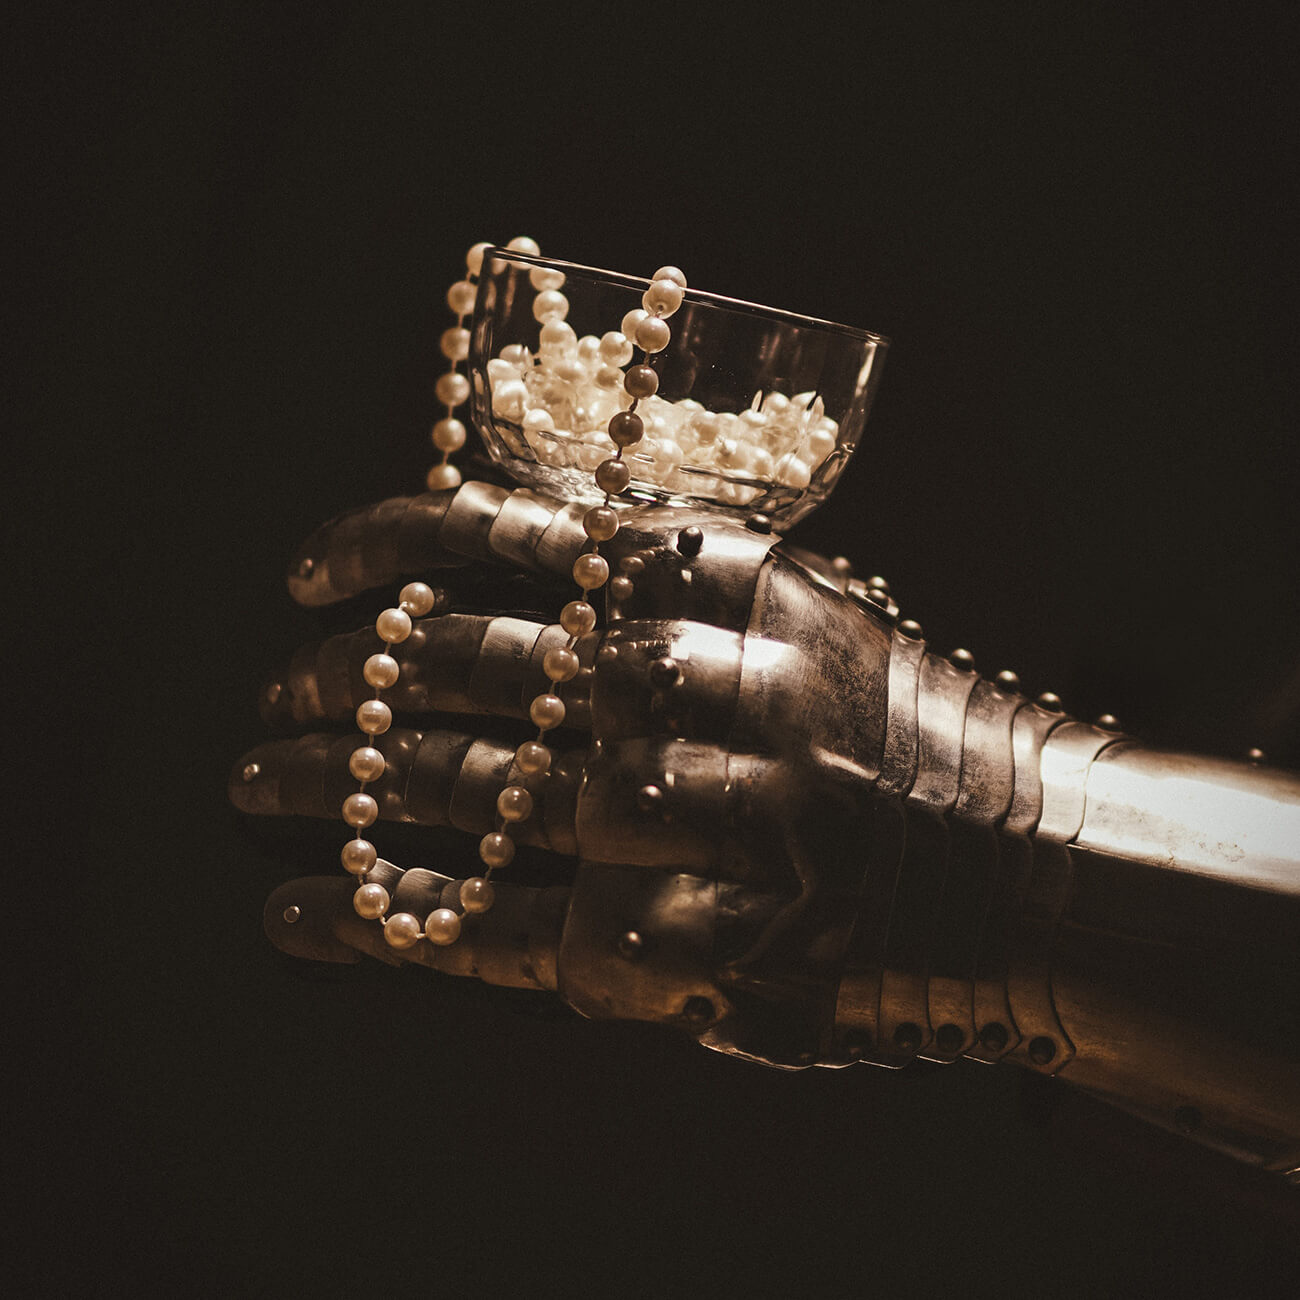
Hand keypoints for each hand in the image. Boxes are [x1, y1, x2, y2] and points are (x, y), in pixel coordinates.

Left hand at [232, 479, 898, 1067]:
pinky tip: (302, 914)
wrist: (1019, 859)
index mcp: (719, 578)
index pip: (505, 535)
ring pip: (465, 796)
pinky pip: (495, 927)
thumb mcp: (800, 606)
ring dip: (335, 790)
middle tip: (275, 698)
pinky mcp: (681, 942)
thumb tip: (494, 576)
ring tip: (257, 782)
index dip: (383, 547)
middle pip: (464, 665)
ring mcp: (687, 817)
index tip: (307, 576)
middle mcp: (696, 682)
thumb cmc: (892, 725)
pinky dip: (382, 921)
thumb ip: (668, 583)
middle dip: (343, 682)